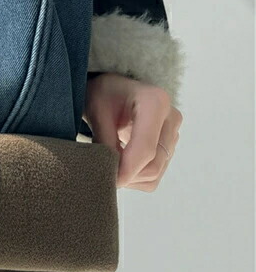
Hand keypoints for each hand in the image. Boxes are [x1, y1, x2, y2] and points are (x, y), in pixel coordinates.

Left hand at [82, 72, 181, 190]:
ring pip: (154, 174)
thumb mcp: (97, 112)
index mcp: (155, 102)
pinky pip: (154, 177)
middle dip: (126, 175)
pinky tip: (120, 163)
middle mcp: (171, 118)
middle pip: (153, 165)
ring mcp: (174, 134)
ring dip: (130, 178)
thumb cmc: (104, 95)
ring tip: (109, 163)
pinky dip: (135, 178)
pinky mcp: (170, 148)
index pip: (145, 149)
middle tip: (101, 172)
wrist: (113, 91)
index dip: (126, 170)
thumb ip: (104, 142)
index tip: (108, 180)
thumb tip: (109, 173)